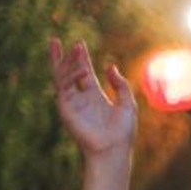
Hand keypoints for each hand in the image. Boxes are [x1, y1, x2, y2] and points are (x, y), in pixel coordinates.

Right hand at [49, 37, 136, 156]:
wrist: (113, 148)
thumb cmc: (123, 131)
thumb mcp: (127, 103)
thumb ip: (120, 85)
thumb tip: (110, 66)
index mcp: (94, 96)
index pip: (84, 73)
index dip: (81, 59)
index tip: (79, 44)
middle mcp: (80, 98)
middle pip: (68, 72)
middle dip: (66, 57)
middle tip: (64, 41)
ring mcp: (71, 103)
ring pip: (62, 77)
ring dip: (66, 62)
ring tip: (73, 48)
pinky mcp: (65, 108)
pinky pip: (64, 87)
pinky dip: (71, 76)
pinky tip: (81, 69)